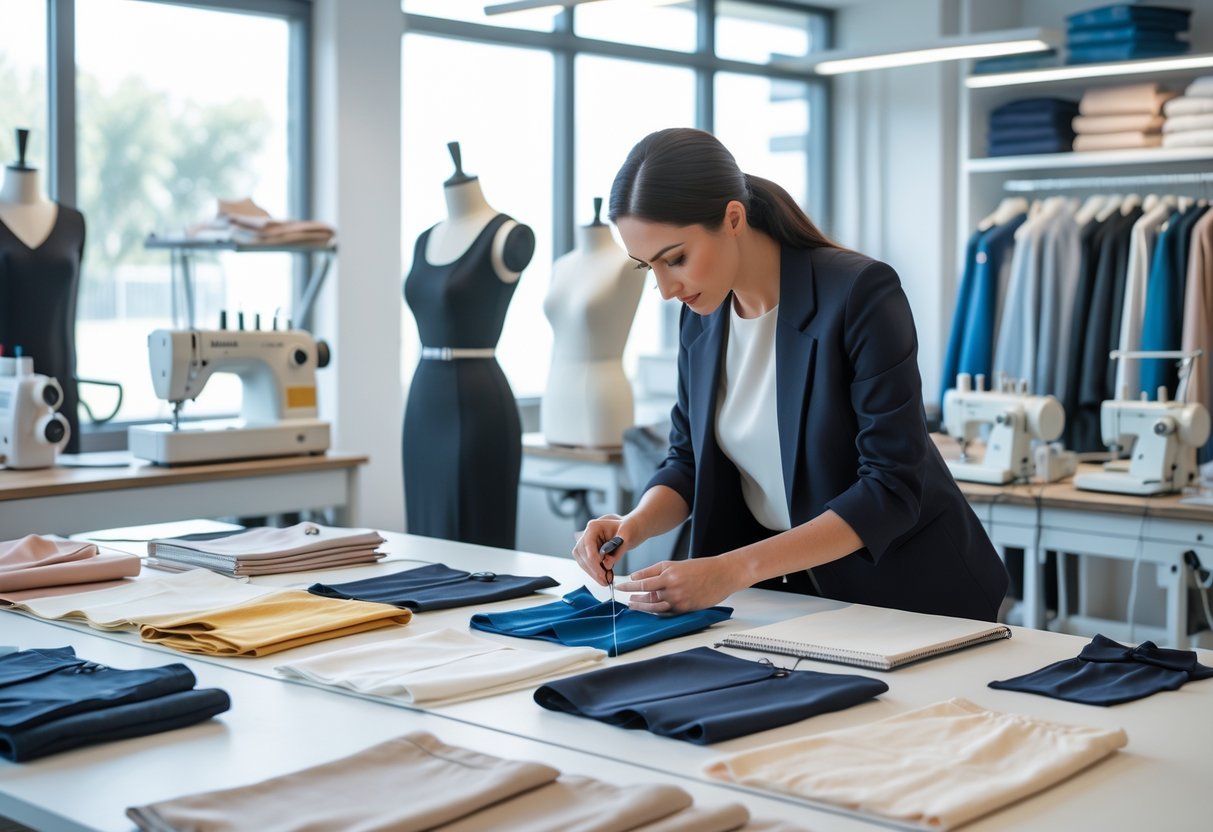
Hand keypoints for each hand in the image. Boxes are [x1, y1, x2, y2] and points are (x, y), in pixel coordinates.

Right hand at [572, 514, 636, 586]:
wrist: (630, 529)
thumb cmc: (629, 529)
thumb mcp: (627, 537)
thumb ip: (617, 551)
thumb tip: (606, 565)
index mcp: (594, 527)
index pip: (588, 545)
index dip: (593, 560)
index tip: (603, 573)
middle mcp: (587, 534)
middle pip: (582, 554)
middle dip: (592, 569)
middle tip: (604, 581)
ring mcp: (586, 543)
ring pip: (582, 561)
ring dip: (593, 573)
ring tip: (606, 581)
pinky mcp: (589, 552)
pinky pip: (588, 564)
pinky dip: (595, 572)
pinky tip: (606, 577)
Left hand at [616, 556, 744, 613]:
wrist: (722, 575)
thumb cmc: (700, 567)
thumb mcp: (675, 563)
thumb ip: (654, 570)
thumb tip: (637, 576)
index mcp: (669, 575)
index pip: (642, 582)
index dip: (629, 585)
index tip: (620, 586)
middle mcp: (672, 589)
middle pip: (646, 597)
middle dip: (634, 598)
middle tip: (626, 599)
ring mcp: (679, 600)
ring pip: (654, 607)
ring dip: (642, 607)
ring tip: (634, 605)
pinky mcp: (685, 609)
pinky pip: (666, 612)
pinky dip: (656, 611)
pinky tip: (650, 609)